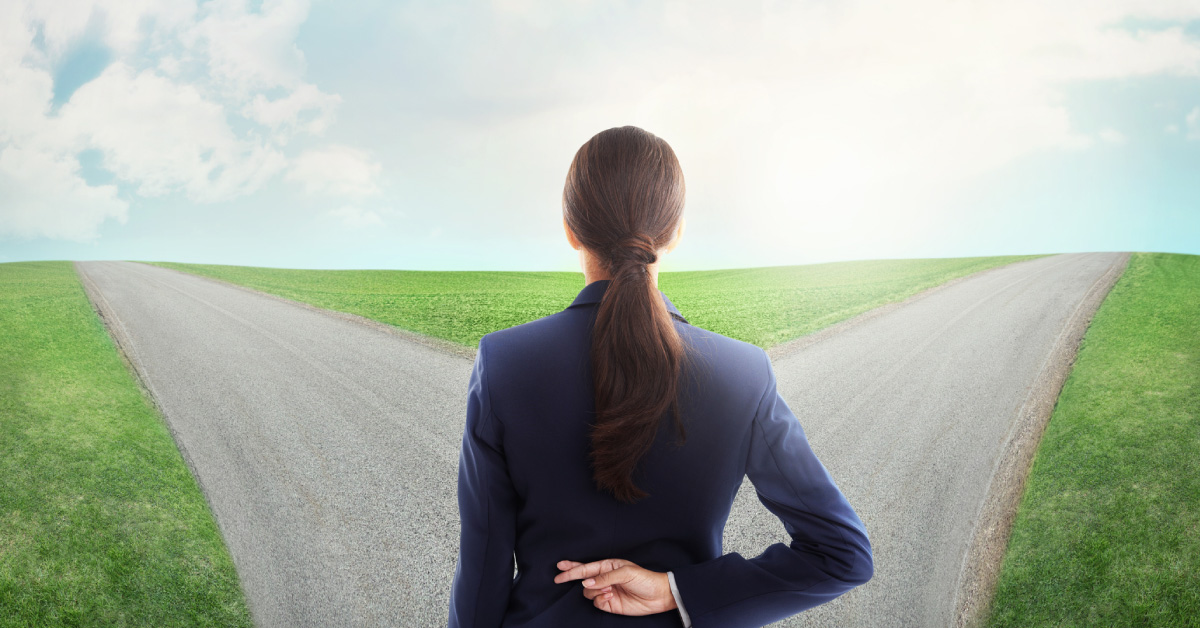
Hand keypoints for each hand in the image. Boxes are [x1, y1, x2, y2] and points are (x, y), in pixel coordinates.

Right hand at [553, 558, 677, 615]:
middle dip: (570, 576)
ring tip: (608, 589)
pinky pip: (596, 602)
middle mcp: (605, 578)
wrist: (658, 596)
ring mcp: (606, 591)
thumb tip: (587, 581)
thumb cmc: (645, 579)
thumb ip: (605, 577)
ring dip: (594, 590)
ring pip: (588, 591)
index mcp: (608, 566)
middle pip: (582, 577)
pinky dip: (600, 599)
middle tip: (558, 578)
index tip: (560, 568)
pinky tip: (610, 596)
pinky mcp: (609, 603)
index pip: (586, 566)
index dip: (572, 567)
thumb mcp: (626, 573)